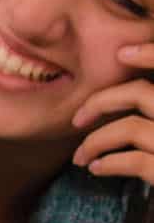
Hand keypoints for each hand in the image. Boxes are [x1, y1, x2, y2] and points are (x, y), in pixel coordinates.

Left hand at [71, 47, 153, 183]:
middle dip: (101, 101)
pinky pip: (135, 162)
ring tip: (80, 158)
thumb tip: (122, 111)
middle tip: (77, 120)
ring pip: (130, 128)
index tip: (122, 53)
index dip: (151, 53)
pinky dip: (109, 163)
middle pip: (141, 93)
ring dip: (96, 141)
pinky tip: (97, 169)